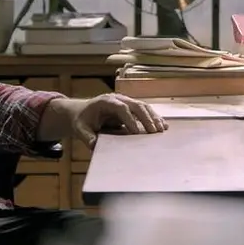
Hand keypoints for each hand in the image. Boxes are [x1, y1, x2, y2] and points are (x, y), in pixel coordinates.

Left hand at [45, 93, 167, 146]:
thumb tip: (94, 145)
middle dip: (146, 118)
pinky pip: (145, 111)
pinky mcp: (131, 107)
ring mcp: (126, 101)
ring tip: (162, 130)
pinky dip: (154, 118)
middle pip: (136, 105)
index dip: (129, 120)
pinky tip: (163, 126)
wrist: (82, 111)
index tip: (136, 133)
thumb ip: (86, 137)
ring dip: (154, 117)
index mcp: (106, 102)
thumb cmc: (82, 120)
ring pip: (143, 107)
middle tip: (154, 132)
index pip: (121, 108)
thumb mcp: (80, 129)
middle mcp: (118, 99)